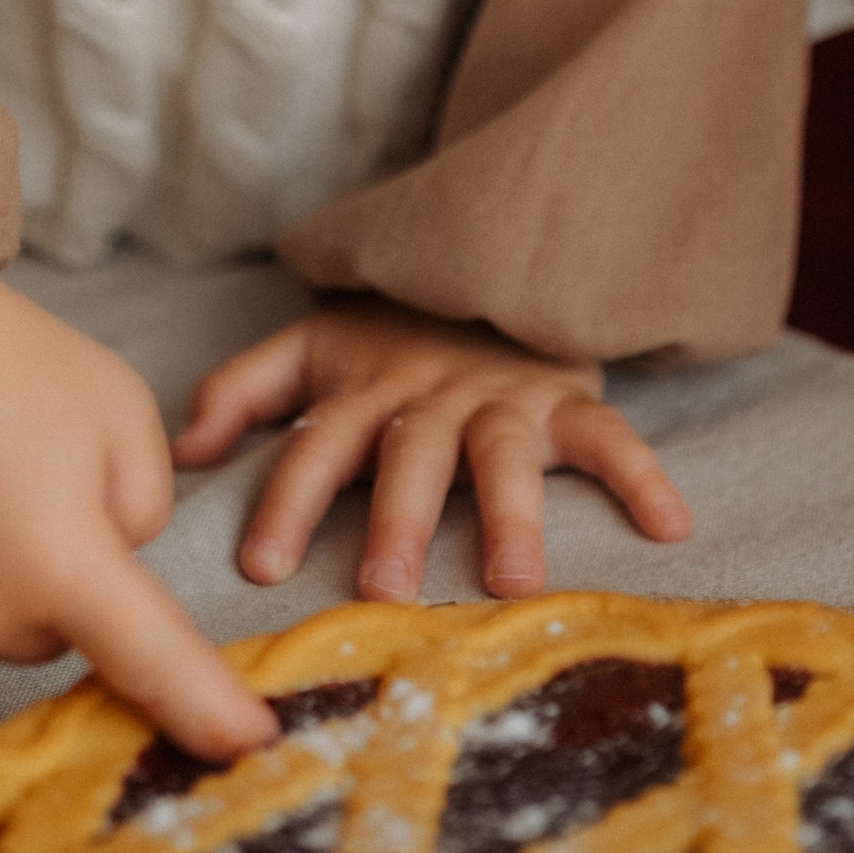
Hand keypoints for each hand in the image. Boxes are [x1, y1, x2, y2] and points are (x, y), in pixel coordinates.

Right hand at [0, 220, 276, 762]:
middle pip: (44, 629)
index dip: (203, 708)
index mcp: (61, 560)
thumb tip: (111, 568)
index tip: (246, 746)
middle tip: (12, 471)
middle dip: (48, 569)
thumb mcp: (118, 412)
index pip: (151, 658)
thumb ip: (140, 509)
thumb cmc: (1, 355)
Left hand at [172, 295, 692, 603]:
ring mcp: (504, 399)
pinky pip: (611, 434)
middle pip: (410, 459)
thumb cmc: (391, 337)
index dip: (287, 504)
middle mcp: (430, 399)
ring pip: (504, 455)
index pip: (314, 449)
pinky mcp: (568, 399)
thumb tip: (183, 452)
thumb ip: (242, 391)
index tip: (260, 567)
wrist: (486, 265)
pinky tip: (670, 525)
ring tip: (511, 579)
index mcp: (363, 394)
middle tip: (384, 587)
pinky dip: (642, 475)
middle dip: (397, 521)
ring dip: (510, 513)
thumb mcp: (310, 348)